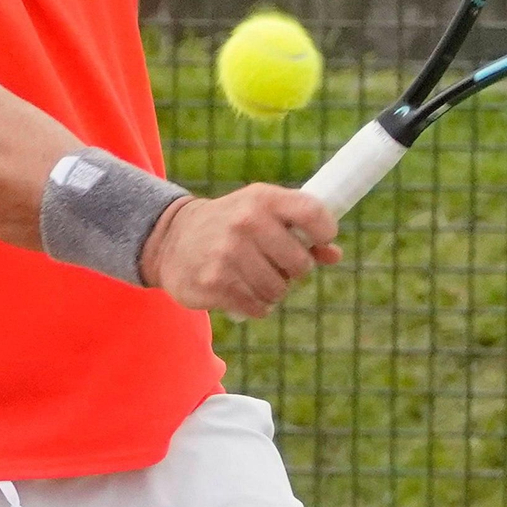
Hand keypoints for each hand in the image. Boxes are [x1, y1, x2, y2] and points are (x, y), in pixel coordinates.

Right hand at [139, 185, 342, 319]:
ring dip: (272, 291)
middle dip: (294, 270)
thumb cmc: (231, 224)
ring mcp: (229, 253)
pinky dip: (255, 305)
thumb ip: (300, 229)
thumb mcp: (262, 213)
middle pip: (300, 263)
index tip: (319, 240)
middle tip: (276, 264)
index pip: (313, 214)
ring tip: (254, 277)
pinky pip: (258, 307)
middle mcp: (246, 222)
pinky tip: (240, 290)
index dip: (325, 232)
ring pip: (279, 290)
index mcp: (262, 199)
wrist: (172, 237)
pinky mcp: (215, 282)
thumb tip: (334, 255)